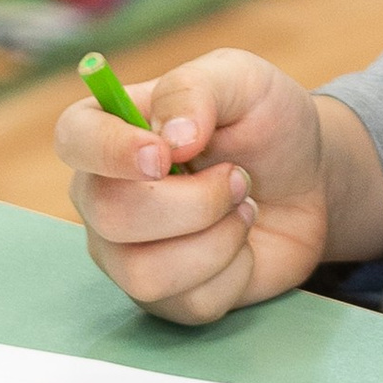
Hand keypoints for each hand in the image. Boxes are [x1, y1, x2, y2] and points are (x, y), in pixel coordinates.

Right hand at [56, 51, 381, 325]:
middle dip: (195, 201)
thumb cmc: (264, 123)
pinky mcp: (163, 296)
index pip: (74, 139)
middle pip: (110, 215)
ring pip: (144, 273)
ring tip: (242, 209)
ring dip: (216, 241)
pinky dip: (234, 272)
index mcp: (108, 127)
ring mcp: (125, 251)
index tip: (164, 155)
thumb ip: (197, 89)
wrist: (308, 181)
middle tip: (238, 177)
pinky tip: (242, 244)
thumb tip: (172, 138)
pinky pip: (188, 302)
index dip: (111, 151)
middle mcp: (101, 193)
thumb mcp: (241, 80)